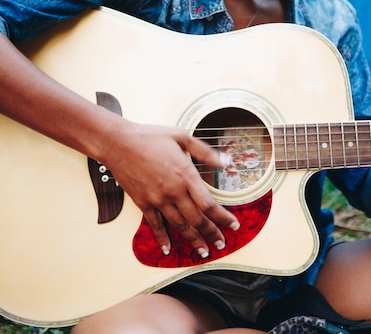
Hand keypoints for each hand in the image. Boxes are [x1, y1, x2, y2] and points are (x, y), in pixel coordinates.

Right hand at [100, 121, 239, 257]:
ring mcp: (158, 199)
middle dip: (212, 234)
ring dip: (193, 240)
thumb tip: (226, 161)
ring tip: (203, 251)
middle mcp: (174, 191)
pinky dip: (163, 239)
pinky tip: (168, 249)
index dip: (223, 217)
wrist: (119, 142)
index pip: (209, 204)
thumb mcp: (182, 137)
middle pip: (197, 220)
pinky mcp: (143, 203)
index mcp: (186, 174)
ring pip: (180, 226)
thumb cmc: (150, 136)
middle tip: (221, 244)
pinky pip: (156, 225)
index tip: (233, 224)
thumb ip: (205, 152)